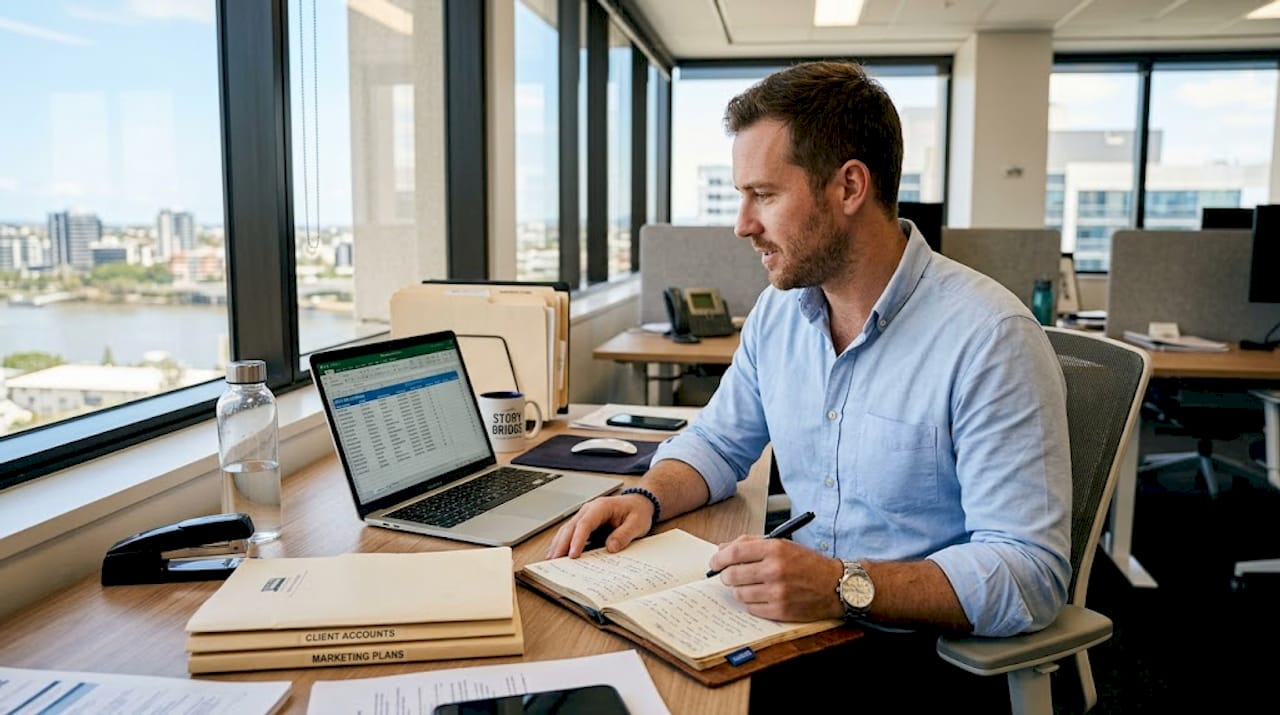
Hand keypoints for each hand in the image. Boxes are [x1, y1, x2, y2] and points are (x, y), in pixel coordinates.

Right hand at [546, 494, 653, 558]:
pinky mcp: (584, 525)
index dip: (577, 540)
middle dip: (561, 545)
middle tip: (554, 561)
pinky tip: (557, 555)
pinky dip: (562, 544)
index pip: (585, 523)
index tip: (573, 555)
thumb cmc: (637, 511)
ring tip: (551, 561)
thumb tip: (610, 547)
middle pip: (570, 527)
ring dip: (558, 545)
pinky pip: (570, 534)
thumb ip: (624, 534)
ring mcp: (584, 517)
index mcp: (601, 507)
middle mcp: (589, 510)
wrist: (638, 503)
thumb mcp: (637, 523)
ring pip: (566, 531)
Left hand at [709, 535, 844, 621]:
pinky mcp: (780, 610)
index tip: (714, 562)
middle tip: (730, 575)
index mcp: (774, 549)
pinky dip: (751, 602)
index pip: (734, 552)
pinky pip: (751, 608)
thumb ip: (751, 543)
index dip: (719, 559)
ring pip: (739, 593)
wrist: (835, 586)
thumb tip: (722, 549)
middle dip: (726, 576)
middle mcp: (775, 570)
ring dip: (739, 590)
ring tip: (750, 585)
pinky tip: (761, 596)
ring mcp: (777, 592)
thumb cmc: (808, 564)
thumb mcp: (782, 544)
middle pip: (732, 575)